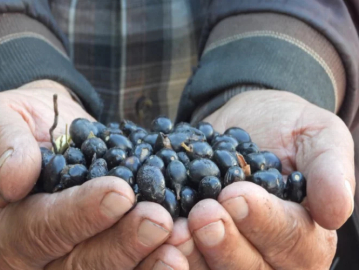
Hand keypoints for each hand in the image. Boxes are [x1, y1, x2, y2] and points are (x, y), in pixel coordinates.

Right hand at [0, 80, 187, 268]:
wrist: (54, 130)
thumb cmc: (24, 124)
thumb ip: (1, 144)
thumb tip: (15, 178)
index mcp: (10, 229)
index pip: (43, 228)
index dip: (83, 213)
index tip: (120, 192)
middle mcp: (40, 257)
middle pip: (81, 263)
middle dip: (123, 243)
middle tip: (160, 221)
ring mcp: (74, 260)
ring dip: (147, 260)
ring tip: (180, 241)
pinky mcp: (107, 251)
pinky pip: (132, 263)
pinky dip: (156, 257)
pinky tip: (185, 245)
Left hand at [167, 90, 354, 268]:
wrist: (246, 122)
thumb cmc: (288, 128)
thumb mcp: (319, 135)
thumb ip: (331, 169)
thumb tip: (336, 211)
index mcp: (306, 236)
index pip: (292, 241)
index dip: (264, 223)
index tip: (236, 194)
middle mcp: (270, 256)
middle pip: (252, 269)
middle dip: (226, 245)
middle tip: (201, 215)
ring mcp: (231, 253)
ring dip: (192, 256)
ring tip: (173, 231)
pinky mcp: (199, 246)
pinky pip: (186, 260)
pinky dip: (169, 254)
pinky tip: (155, 236)